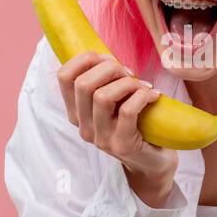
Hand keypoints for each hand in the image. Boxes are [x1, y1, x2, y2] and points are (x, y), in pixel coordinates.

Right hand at [55, 52, 177, 204]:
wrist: (152, 162)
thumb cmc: (135, 124)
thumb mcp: (115, 102)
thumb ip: (105, 82)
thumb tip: (106, 55)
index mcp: (76, 112)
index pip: (63, 76)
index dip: (84, 59)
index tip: (108, 59)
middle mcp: (83, 126)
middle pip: (83, 84)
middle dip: (109, 68)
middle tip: (129, 72)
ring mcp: (101, 138)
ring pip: (102, 96)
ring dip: (127, 83)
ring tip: (142, 86)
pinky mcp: (122, 145)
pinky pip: (127, 110)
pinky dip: (142, 96)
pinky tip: (153, 96)